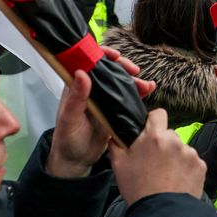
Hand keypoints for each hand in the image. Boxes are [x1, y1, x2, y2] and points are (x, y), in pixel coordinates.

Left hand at [46, 47, 154, 177]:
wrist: (77, 161)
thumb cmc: (67, 139)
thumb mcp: (70, 118)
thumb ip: (76, 97)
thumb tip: (82, 73)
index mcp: (76, 86)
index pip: (89, 62)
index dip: (102, 55)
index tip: (116, 56)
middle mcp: (91, 89)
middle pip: (108, 70)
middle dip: (123, 67)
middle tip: (135, 71)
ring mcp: (104, 99)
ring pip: (120, 82)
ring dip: (134, 80)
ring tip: (147, 85)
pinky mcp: (114, 110)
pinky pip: (127, 97)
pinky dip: (138, 92)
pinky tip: (149, 90)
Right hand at [109, 109, 205, 205]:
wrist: (162, 214)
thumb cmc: (138, 190)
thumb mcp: (118, 164)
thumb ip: (116, 142)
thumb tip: (116, 132)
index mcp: (154, 136)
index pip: (158, 114)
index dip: (152, 121)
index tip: (149, 133)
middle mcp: (175, 141)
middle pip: (169, 134)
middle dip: (163, 144)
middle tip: (154, 161)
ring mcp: (190, 153)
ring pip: (181, 149)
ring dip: (175, 157)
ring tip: (166, 176)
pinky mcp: (200, 166)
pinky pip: (192, 162)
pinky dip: (186, 169)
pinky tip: (176, 181)